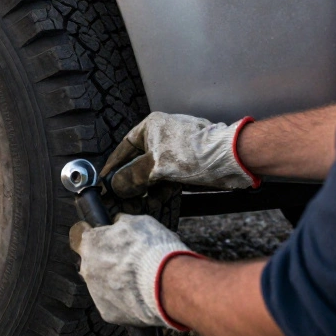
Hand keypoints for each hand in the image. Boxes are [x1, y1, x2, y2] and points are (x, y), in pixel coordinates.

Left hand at [69, 214, 201, 329]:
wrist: (168, 283)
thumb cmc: (154, 250)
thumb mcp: (139, 222)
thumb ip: (122, 223)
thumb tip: (118, 223)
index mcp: (90, 243)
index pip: (83, 236)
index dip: (97, 237)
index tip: (106, 239)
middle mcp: (87, 268)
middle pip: (92, 264)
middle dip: (107, 262)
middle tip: (130, 263)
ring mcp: (95, 293)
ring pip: (102, 286)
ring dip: (116, 283)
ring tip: (139, 282)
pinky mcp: (107, 312)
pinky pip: (113, 305)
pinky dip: (124, 302)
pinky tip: (140, 297)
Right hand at [101, 112, 259, 197]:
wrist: (231, 160)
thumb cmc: (195, 154)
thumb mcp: (156, 166)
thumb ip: (131, 177)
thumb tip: (115, 187)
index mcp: (151, 128)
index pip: (123, 148)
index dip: (112, 167)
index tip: (103, 182)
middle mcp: (161, 138)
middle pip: (137, 163)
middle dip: (129, 184)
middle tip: (120, 200)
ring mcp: (174, 153)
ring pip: (152, 175)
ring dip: (144, 192)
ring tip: (136, 207)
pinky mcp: (186, 167)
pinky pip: (166, 181)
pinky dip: (158, 193)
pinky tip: (153, 204)